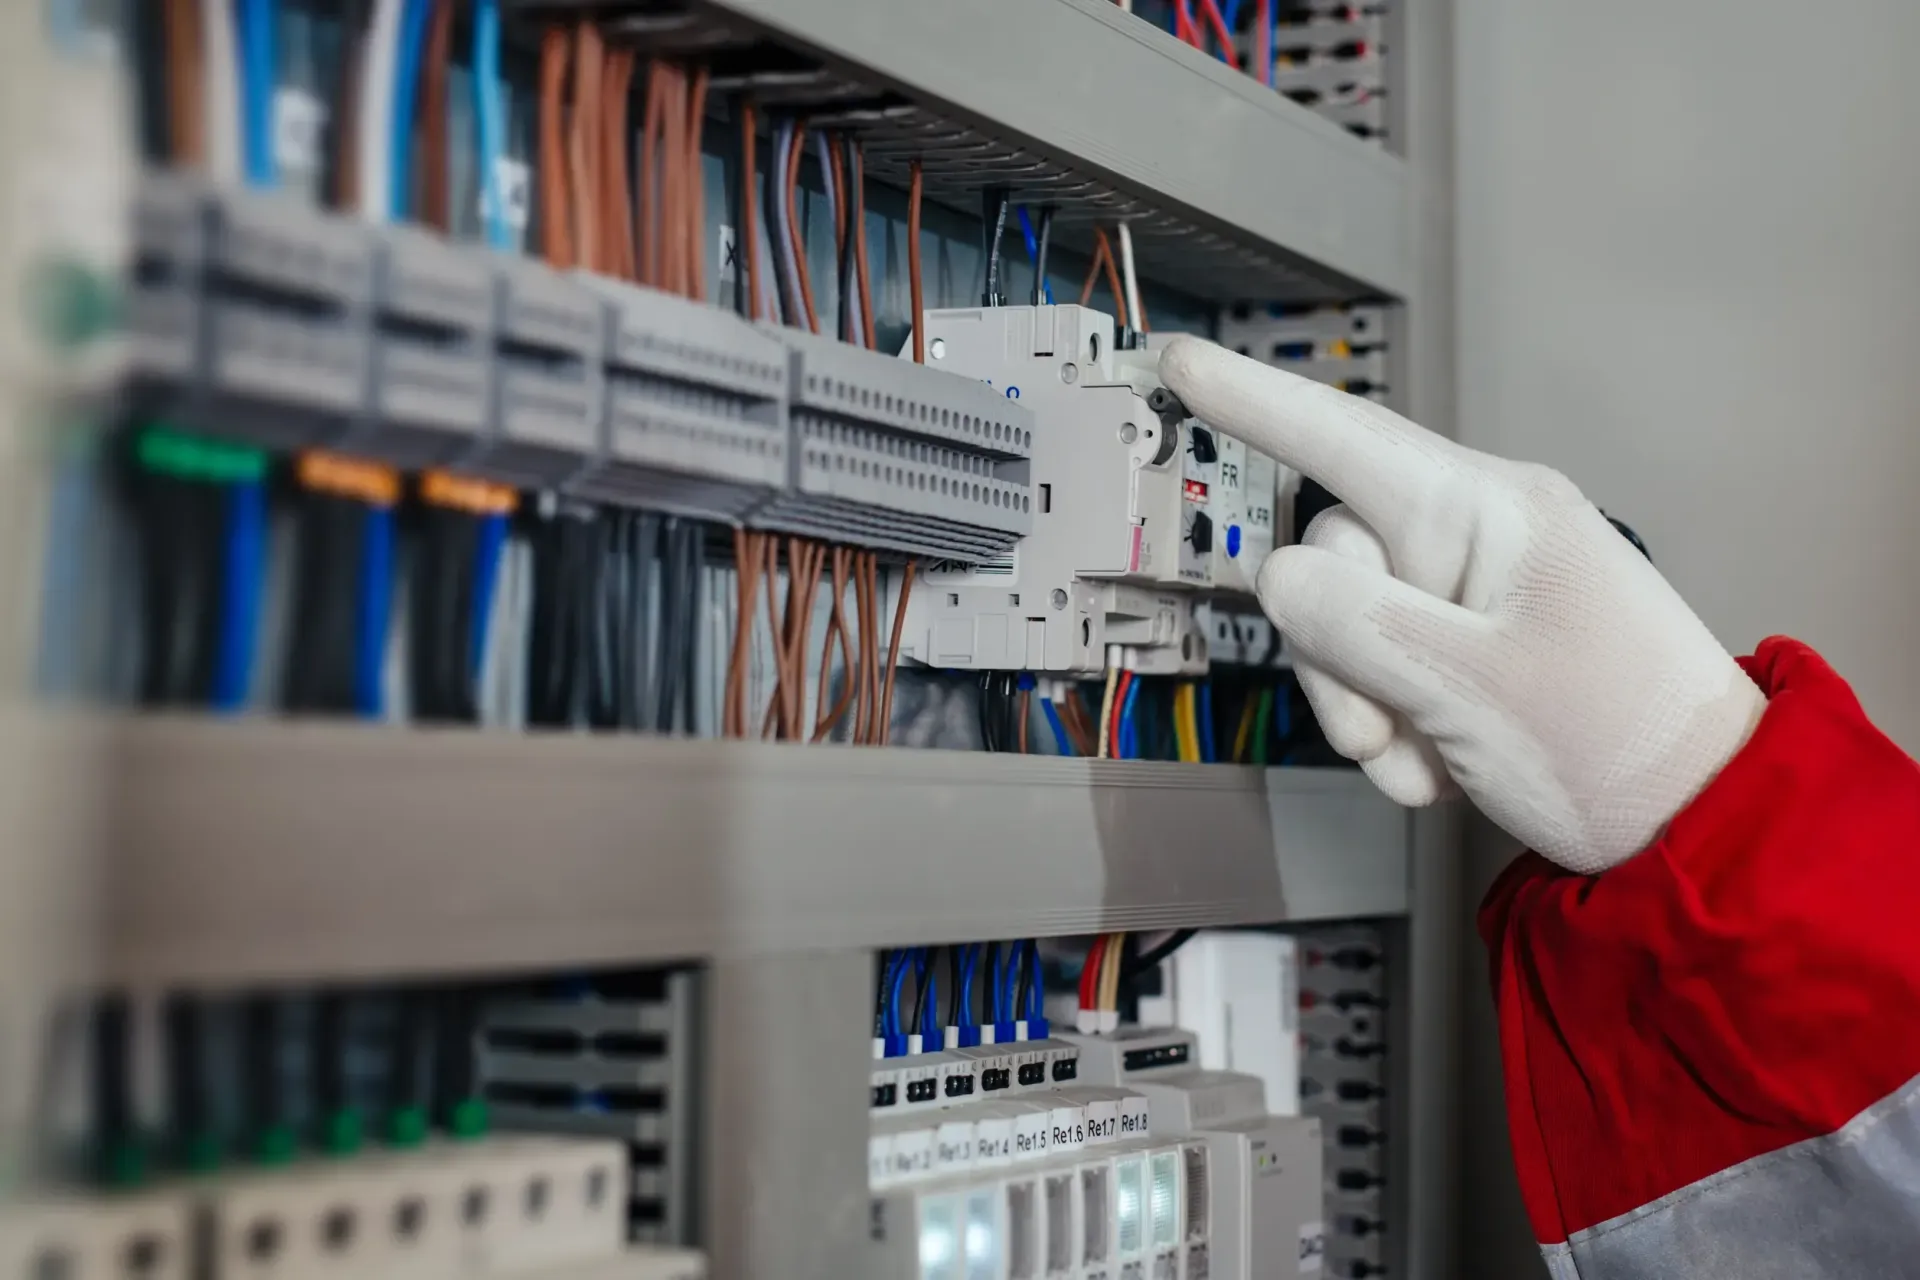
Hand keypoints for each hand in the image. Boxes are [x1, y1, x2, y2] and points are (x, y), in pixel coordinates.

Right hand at [1159, 338, 1763, 873]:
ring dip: (1366, 708)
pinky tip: (1446, 763)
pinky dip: (1395, 729)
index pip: (1345, 436)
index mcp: (1491, 513)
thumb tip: (1279, 577)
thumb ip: (1356, 624)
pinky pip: (1381, 669)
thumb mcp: (1470, 688)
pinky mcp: (1468, 647)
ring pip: (1346, 626)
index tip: (1180, 363)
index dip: (1251, 399)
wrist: (1698, 828)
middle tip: (1381, 732)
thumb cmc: (1625, 747)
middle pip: (1331, 561)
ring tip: (1427, 760)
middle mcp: (1477, 537)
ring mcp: (1473, 594)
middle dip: (1336, 659)